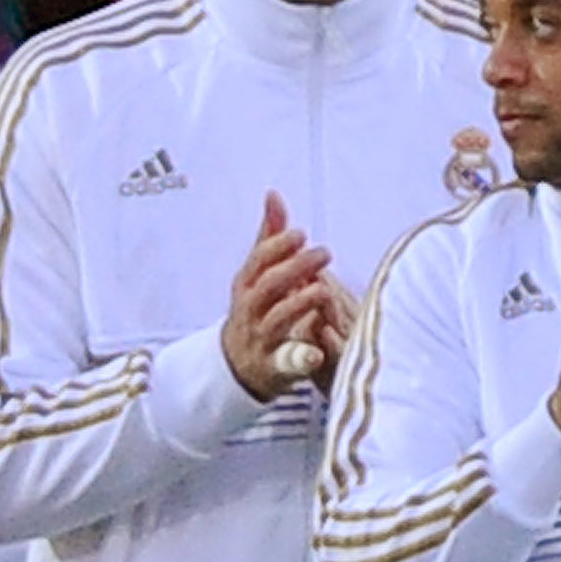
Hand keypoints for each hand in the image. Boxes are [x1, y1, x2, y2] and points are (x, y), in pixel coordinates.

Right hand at [220, 191, 348, 401]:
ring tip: (323, 288)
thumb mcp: (256, 275)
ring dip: (299, 303)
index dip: (278, 246)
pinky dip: (303, 357)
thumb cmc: (255, 311)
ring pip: (277, 320)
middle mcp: (250, 311)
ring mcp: (261, 339)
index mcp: (247, 286)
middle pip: (268, 287)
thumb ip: (269, 237)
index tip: (301, 234)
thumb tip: (274, 195)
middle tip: (324, 252)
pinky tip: (318, 352)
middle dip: (294, 268)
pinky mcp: (275, 367)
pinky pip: (288, 361)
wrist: (236, 366)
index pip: (258, 261)